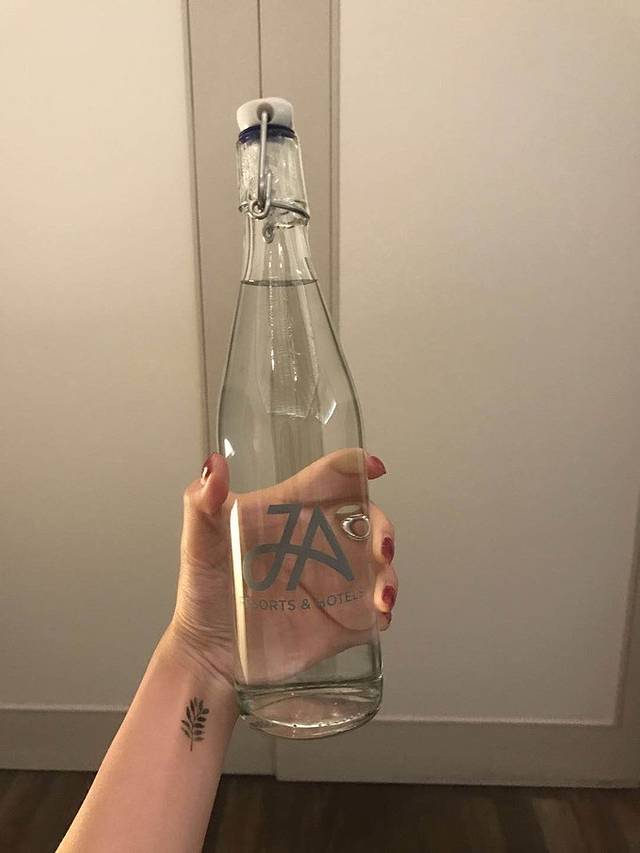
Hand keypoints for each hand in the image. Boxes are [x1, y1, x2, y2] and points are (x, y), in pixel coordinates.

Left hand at [169, 449, 397, 687]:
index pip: (330, 480)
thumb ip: (201, 503)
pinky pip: (373, 612)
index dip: (355, 467)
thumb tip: (212, 465)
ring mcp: (332, 583)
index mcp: (291, 515)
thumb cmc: (202, 592)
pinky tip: (378, 617)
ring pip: (378, 567)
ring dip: (389, 576)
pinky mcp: (338, 620)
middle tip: (382, 546)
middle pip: (367, 521)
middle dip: (384, 528)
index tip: (371, 468)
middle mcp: (318, 544)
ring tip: (381, 596)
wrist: (208, 657)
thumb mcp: (197, 544)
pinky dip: (384, 611)